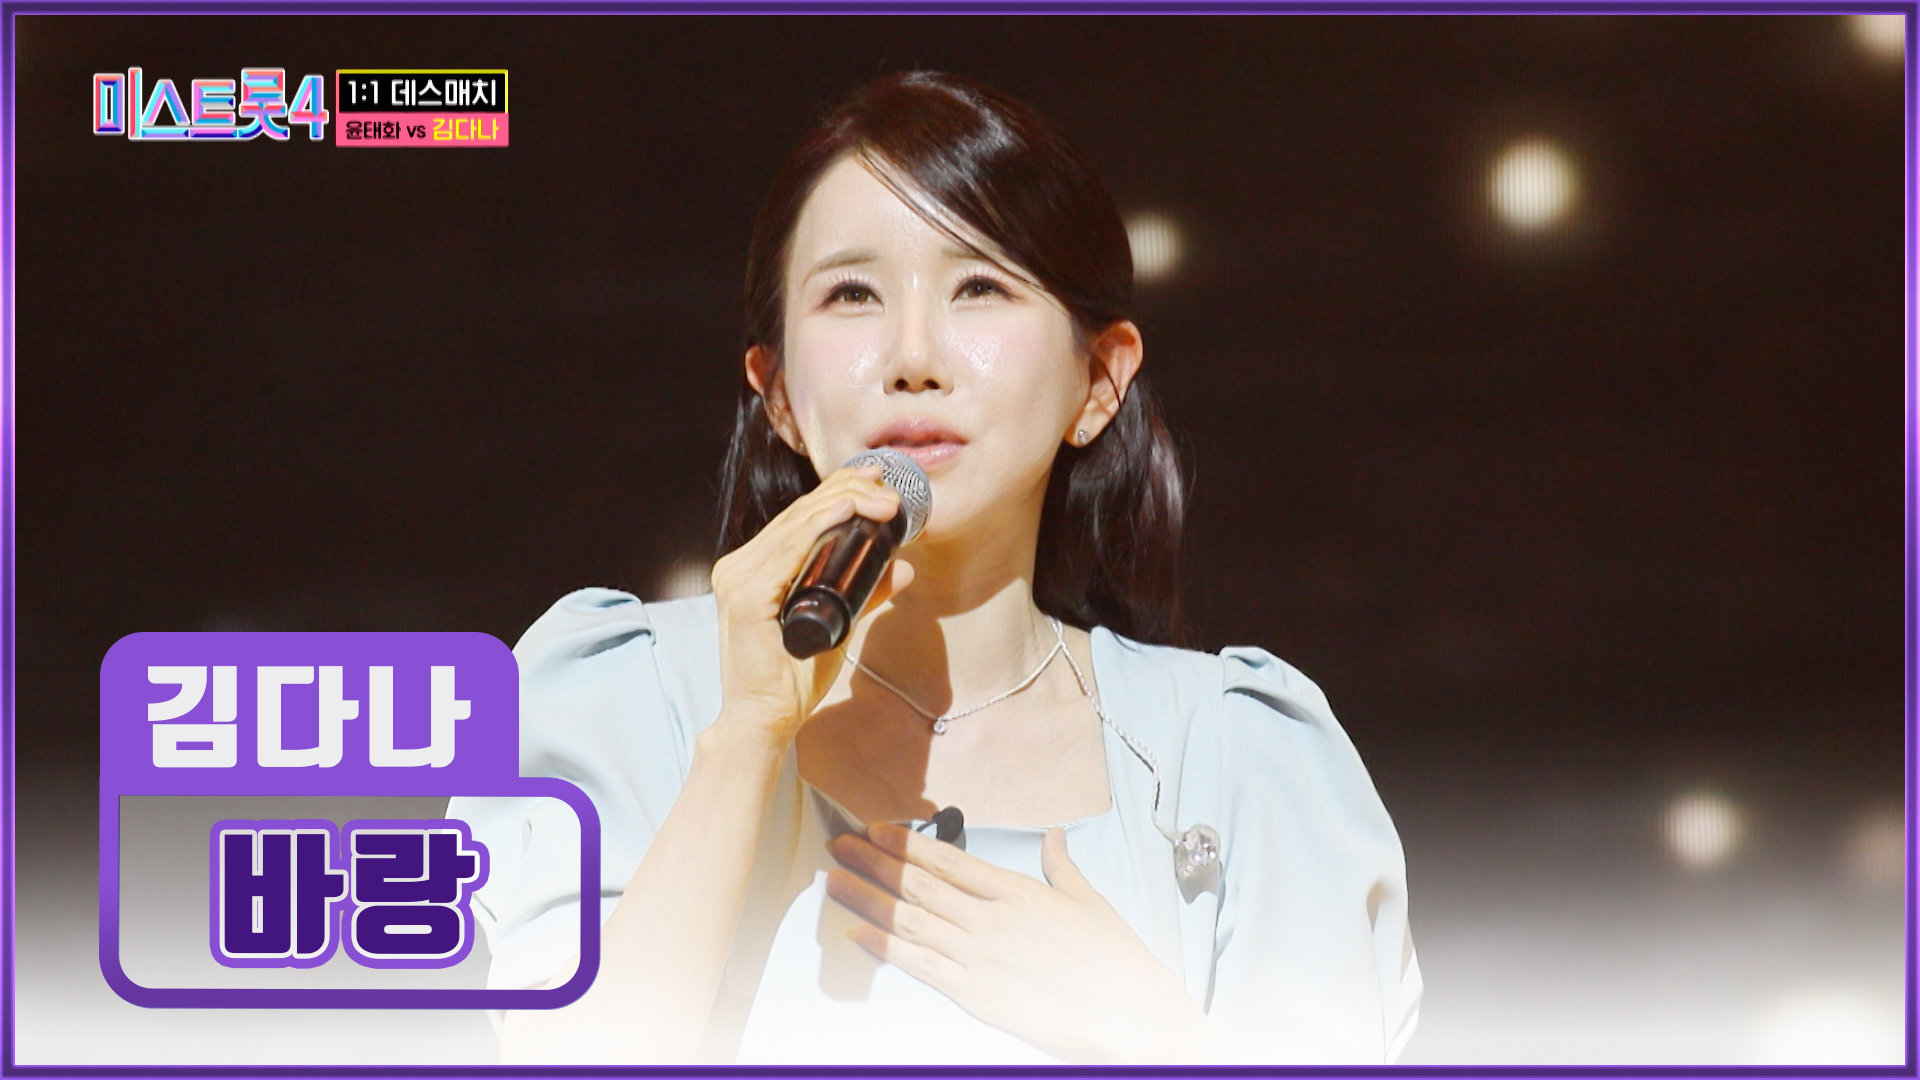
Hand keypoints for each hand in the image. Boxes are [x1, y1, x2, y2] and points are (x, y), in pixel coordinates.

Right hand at [709, 463, 914, 744]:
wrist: (765, 722)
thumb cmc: (793, 679)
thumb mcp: (839, 624)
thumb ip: (865, 594)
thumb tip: (902, 568)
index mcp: (752, 569)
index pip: (798, 519)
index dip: (837, 492)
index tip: (876, 481)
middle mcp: (739, 567)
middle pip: (798, 515)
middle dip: (847, 490)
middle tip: (887, 483)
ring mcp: (737, 579)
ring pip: (797, 524)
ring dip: (845, 503)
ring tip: (884, 498)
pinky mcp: (746, 596)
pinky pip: (789, 548)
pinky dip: (821, 523)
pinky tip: (849, 509)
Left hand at [826, 823, 1234, 1063]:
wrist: (1128, 1011)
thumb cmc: (1114, 958)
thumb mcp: (1090, 900)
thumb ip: (1062, 866)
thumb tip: (1054, 836)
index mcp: (1016, 891)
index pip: (948, 860)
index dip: (906, 844)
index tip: (875, 829)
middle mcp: (990, 919)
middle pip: (919, 886)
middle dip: (874, 864)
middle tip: (839, 846)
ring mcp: (980, 957)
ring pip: (911, 921)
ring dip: (868, 899)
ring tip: (834, 881)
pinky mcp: (976, 995)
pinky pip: (921, 966)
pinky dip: (887, 948)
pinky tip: (858, 932)